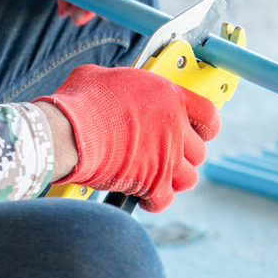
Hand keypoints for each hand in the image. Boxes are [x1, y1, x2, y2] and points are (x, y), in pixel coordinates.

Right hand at [33, 65, 220, 211]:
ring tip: (157, 175)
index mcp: (169, 97)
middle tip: (167, 155)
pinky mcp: (152, 183)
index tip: (200, 131)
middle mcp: (175, 127)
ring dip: (174, 179)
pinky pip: (165, 200)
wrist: (68, 132)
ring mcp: (166, 156)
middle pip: (199, 151)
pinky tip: (142, 195)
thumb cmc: (81, 101)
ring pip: (188, 178)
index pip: (209, 115)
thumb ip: (121, 82)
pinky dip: (155, 200)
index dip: (206, 127)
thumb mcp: (102, 76)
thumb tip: (109, 85)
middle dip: (185, 155)